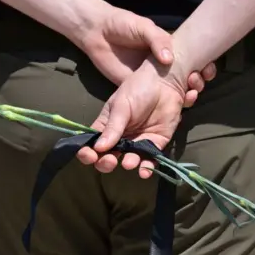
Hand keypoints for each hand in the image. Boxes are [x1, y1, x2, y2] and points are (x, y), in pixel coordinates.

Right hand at [78, 59, 187, 177]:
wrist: (166, 83)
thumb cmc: (138, 88)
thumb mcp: (121, 105)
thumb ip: (112, 127)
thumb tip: (98, 148)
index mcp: (106, 126)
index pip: (92, 144)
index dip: (87, 153)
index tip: (89, 155)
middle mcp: (120, 138)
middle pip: (108, 157)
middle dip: (106, 163)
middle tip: (111, 160)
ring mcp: (137, 142)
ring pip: (129, 160)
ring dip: (128, 164)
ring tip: (129, 162)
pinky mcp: (155, 144)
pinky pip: (149, 160)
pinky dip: (146, 168)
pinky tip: (145, 170)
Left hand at [79, 6, 214, 105]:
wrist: (97, 33)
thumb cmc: (122, 25)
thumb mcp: (143, 27)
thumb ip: (157, 41)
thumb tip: (170, 60)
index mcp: (168, 49)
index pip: (191, 59)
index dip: (203, 66)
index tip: (207, 70)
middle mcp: (163, 66)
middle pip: (187, 77)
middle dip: (198, 81)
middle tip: (197, 82)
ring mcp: (152, 80)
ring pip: (176, 91)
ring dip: (187, 95)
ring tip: (189, 95)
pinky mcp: (138, 91)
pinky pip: (156, 102)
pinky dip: (168, 106)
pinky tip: (176, 106)